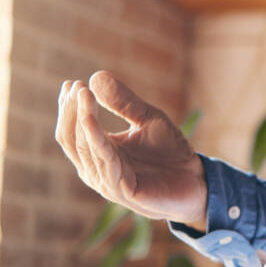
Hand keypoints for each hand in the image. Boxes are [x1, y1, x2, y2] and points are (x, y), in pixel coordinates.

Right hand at [55, 71, 207, 227]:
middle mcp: (96, 168)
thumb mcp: (149, 119)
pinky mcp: (120, 189)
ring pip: (82, 147)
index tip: (71, 83)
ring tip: (83, 93)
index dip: (68, 108)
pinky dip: (93, 136)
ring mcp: (106, 181)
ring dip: (80, 119)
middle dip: (70, 111)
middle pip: (70, 138)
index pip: (72, 130)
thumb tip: (96, 76)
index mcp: (99, 153)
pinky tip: (90, 118)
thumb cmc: (171, 153)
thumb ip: (124, 102)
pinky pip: (102, 160)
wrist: (197, 181)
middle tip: (76, 86)